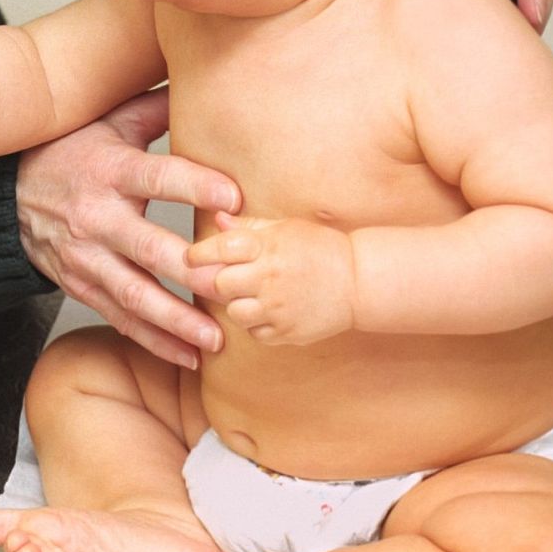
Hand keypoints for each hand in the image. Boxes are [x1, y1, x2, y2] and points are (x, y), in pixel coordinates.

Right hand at [17, 88, 240, 367]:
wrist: (4, 198)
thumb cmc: (67, 153)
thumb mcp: (107, 122)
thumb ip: (158, 108)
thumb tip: (209, 76)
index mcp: (109, 169)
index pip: (157, 175)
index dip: (196, 186)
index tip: (235, 199)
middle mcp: (96, 217)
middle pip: (147, 249)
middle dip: (191, 273)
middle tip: (234, 286)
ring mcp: (86, 257)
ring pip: (134, 295)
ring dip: (176, 322)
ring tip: (216, 339)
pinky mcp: (82, 285)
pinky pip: (120, 318)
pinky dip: (154, 341)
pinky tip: (189, 357)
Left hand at [186, 213, 355, 346]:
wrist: (360, 281)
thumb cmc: (321, 249)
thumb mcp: (287, 228)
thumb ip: (249, 226)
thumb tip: (217, 218)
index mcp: (270, 246)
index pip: (221, 248)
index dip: (199, 253)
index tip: (192, 257)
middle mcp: (271, 277)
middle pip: (221, 284)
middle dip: (221, 281)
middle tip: (232, 277)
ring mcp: (278, 308)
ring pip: (234, 312)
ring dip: (238, 304)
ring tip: (256, 294)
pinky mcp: (286, 332)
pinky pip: (254, 332)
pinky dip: (257, 324)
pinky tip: (272, 310)